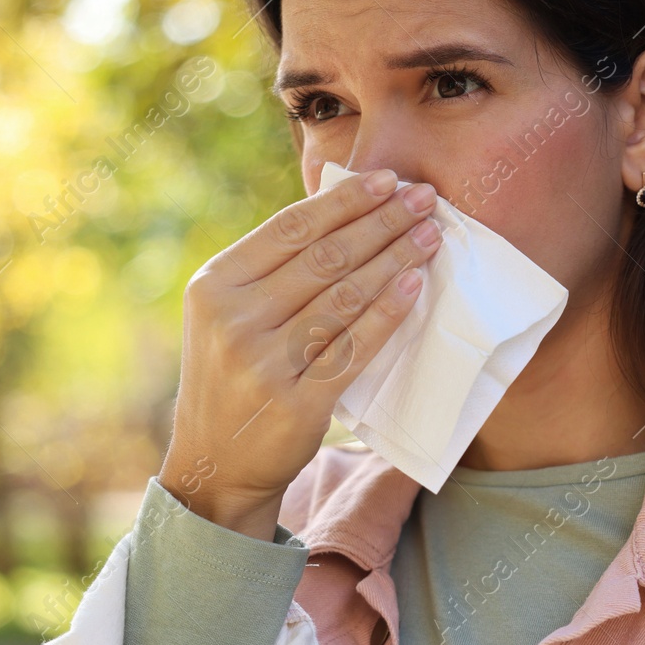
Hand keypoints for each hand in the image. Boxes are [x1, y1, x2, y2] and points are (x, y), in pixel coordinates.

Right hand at [159, 169, 441, 538]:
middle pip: (324, 257)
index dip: (345, 201)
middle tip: (425, 199)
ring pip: (344, 296)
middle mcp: (233, 320)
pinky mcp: (296, 403)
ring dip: (394, 258)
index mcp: (215, 285)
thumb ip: (272, 268)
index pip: (290, 228)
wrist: (216, 464)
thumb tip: (347, 209)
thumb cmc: (235, 374)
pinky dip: (389, 310)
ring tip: (429, 235)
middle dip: (381, 222)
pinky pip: (355, 346)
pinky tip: (415, 284)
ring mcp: (262, 364)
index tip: (389, 180)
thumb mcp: (229, 314)